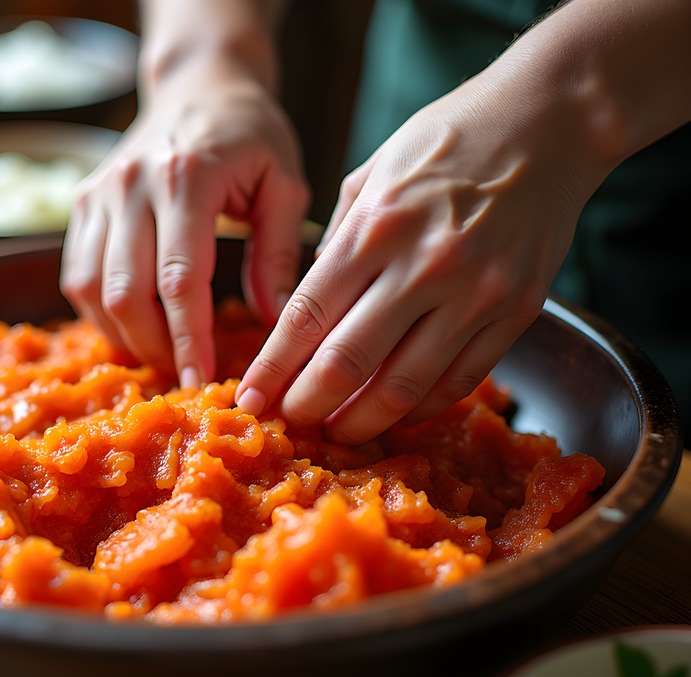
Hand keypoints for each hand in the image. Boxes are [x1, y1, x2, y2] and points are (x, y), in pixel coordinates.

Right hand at [60, 67, 308, 387]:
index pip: (180, 280)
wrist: (197, 85)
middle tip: (186, 371)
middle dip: (155, 346)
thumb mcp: (284, 183)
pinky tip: (134, 324)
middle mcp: (131, 185)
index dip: (189, 339)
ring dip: (124, 334)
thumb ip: (278, 253)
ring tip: (162, 351)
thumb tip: (272, 322)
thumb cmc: (249, 134)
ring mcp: (98, 193)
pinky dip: (100, 312)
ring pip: (91, 290)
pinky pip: (76, 275)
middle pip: (125, 293)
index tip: (202, 380)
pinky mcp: (81, 203)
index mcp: (186, 178)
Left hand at [236, 75, 591, 443]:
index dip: (273, 368)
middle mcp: (424, 266)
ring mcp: (476, 294)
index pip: (306, 318)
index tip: (251, 397)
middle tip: (289, 422)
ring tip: (337, 431)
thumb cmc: (448, 141)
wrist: (548, 122)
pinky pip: (460, 380)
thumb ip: (337, 244)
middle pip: (347, 363)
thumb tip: (310, 306)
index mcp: (375, 227)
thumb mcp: (372, 175)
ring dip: (362, 420)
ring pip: (405, 386)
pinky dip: (422, 407)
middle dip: (307, 404)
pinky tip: (397, 414)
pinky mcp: (517, 311)